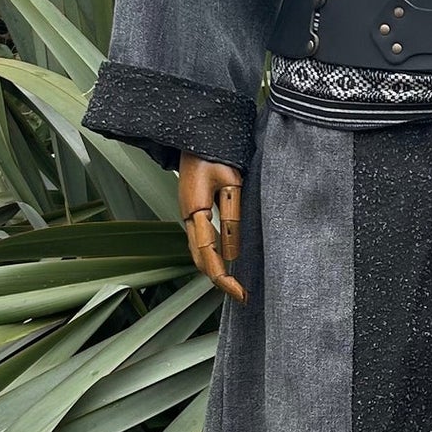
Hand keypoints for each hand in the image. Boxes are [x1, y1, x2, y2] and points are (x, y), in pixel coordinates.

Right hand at [179, 154, 246, 303]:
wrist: (196, 136)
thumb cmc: (215, 154)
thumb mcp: (230, 183)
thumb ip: (232, 216)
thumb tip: (233, 251)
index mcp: (195, 212)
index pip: (209, 257)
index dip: (224, 279)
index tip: (240, 294)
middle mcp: (188, 218)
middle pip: (200, 261)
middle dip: (220, 281)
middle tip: (242, 295)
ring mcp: (189, 215)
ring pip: (199, 253)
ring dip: (215, 271)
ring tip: (236, 284)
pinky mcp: (195, 211)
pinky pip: (201, 241)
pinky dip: (212, 257)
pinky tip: (227, 261)